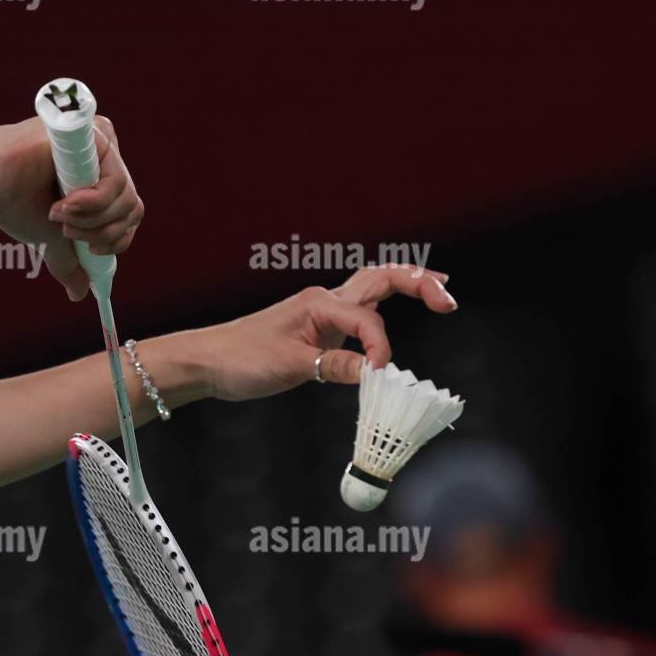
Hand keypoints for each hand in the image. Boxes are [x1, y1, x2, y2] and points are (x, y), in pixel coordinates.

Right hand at [0, 116, 143, 301]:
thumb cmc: (12, 201)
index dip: (115, 238)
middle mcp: (105, 157)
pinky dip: (92, 204)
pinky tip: (64, 203)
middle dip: (99, 232)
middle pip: (133, 208)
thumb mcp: (48, 237)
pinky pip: (116, 182)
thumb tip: (79, 293)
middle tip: (66, 230)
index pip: (129, 212)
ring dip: (90, 219)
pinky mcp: (97, 134)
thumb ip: (68, 261)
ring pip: (126, 197)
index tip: (89, 248)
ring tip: (59, 214)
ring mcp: (103, 143)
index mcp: (97, 177)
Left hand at [190, 265, 457, 401]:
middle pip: (381, 279)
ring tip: (438, 290)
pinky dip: (382, 310)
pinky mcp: (316, 330)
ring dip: (405, 286)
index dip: (381, 348)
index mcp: (319, 304)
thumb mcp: (290, 366)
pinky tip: (392, 317)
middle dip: (418, 283)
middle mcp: (324, 302)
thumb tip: (375, 372)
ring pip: (371, 291)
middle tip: (449, 298)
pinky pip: (358, 313)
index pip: (368, 320)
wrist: (207, 361)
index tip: (380, 376)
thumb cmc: (241, 359)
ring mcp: (321, 313)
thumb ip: (334, 366)